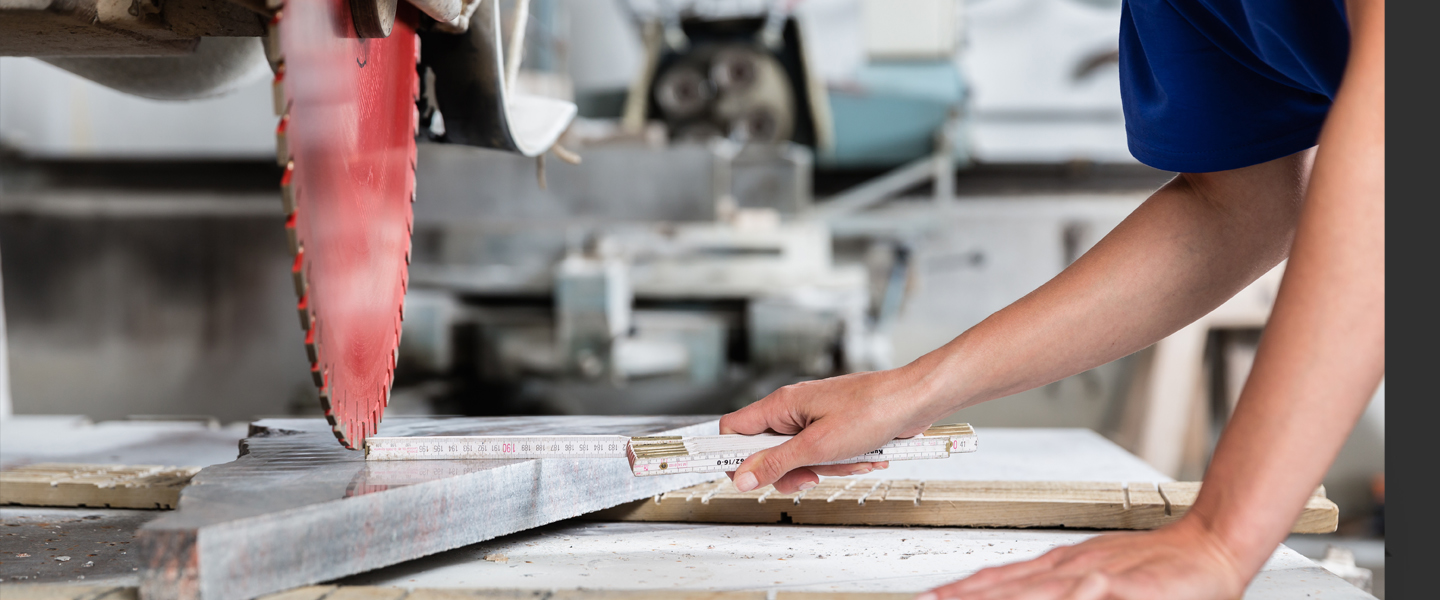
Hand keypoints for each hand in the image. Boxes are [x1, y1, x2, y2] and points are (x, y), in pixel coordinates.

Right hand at [720, 364, 950, 493]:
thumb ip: (777, 463)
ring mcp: (814, 419)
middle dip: (790, 470)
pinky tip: (864, 456)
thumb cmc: (872, 409)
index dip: (732, 457)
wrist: (915, 399)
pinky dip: (842, 462)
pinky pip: (825, 455)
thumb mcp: (818, 446)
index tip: (742, 480)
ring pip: (799, 457)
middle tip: (809, 476)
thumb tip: (743, 477)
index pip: (733, 429)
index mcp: (781, 405)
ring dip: (825, 468)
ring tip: (850, 459)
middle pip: (767, 451)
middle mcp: (793, 410)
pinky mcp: (835, 428)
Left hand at [917, 517, 1249, 599]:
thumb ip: (1061, 586)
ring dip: (997, 597)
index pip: (1000, 580)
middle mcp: (1071, 569)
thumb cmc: (1157, 568)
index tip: (932, 596)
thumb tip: (1021, 588)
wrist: (1209, 546)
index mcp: (1062, 567)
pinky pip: (1086, 595)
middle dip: (966, 596)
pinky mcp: (1125, 588)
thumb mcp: (1099, 575)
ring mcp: (1096, 576)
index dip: (964, 590)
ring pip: (1036, 591)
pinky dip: (1066, 596)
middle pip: (1007, 586)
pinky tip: (1060, 595)